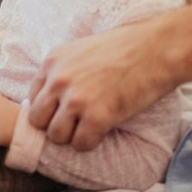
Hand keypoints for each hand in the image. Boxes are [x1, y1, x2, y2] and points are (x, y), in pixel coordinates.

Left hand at [28, 18, 177, 150]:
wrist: (157, 48)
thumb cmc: (127, 47)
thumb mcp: (83, 50)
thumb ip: (66, 70)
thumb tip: (56, 95)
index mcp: (53, 61)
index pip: (34, 98)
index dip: (51, 108)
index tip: (66, 110)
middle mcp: (58, 80)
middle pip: (38, 120)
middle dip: (55, 125)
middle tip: (77, 123)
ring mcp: (76, 99)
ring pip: (56, 136)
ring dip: (73, 136)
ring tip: (91, 127)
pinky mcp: (97, 117)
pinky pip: (81, 144)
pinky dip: (91, 143)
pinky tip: (104, 130)